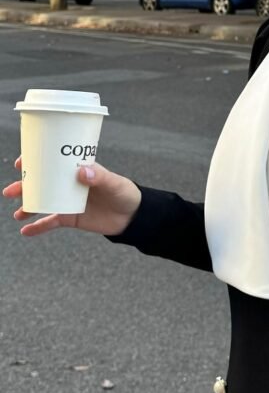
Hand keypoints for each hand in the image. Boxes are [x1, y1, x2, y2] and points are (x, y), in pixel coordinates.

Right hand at [3, 156, 141, 237]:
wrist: (132, 217)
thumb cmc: (124, 193)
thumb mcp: (114, 183)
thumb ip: (99, 177)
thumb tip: (82, 172)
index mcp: (77, 169)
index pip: (53, 161)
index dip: (35, 160)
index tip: (21, 163)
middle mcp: (69, 184)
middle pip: (42, 183)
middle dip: (24, 186)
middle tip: (10, 191)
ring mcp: (68, 201)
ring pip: (43, 202)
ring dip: (28, 206)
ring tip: (17, 212)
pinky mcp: (71, 218)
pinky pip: (51, 222)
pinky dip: (38, 227)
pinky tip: (25, 231)